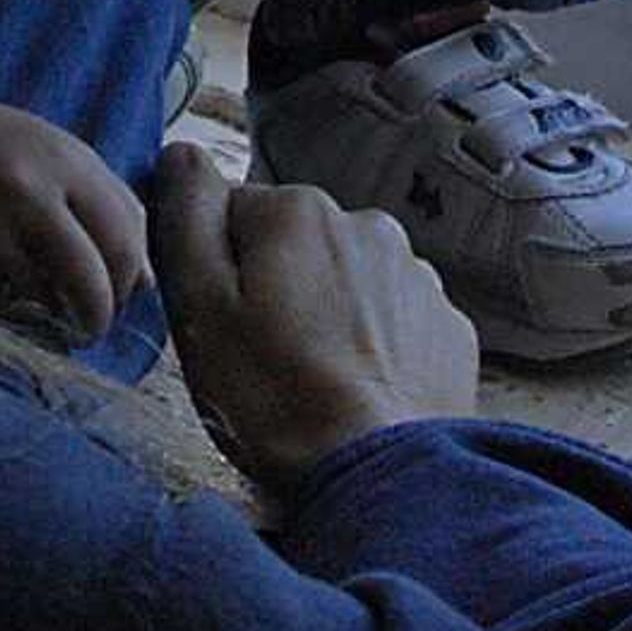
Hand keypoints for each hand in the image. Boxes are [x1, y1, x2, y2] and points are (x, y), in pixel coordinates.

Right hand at [0, 95, 148, 342]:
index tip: (121, 299)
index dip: (128, 284)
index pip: (122, 241)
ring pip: (38, 299)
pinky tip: (4, 296)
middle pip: (87, 280)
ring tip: (46, 310)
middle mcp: (26, 190)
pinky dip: (5, 308)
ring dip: (48, 318)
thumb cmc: (2, 145)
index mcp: (65, 162)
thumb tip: (146, 282)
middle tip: (92, 328)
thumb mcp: (66, 158)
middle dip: (97, 317)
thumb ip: (114, 209)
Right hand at [148, 141, 479, 490]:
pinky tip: (360, 393)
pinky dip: (375, 346)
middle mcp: (366, 223)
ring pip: (347, 281)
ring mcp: (417, 275)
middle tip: (265, 363)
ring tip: (315, 385)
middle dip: (276, 290)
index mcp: (298, 211)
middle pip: (294, 246)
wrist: (385, 477)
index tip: (222, 326)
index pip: (231, 214)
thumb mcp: (202, 309)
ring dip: (328, 316)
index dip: (217, 271)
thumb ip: (187, 218)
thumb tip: (181, 152)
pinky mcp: (449, 326)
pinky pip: (395, 321)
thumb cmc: (278, 400)